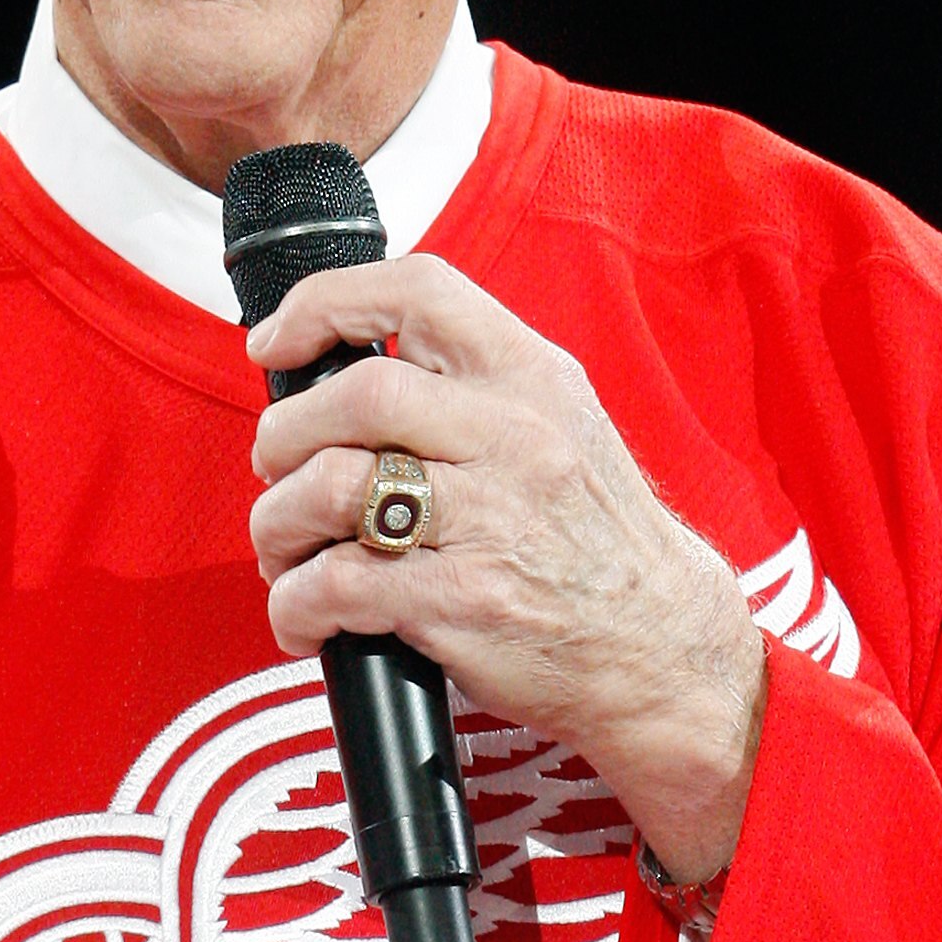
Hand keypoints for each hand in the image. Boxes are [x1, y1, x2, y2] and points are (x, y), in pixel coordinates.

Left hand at [247, 255, 765, 885]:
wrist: (664, 650)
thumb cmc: (594, 540)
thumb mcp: (558, 425)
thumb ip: (466, 386)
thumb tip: (336, 368)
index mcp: (531, 377)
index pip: (417, 292)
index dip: (323, 303)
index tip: (277, 343)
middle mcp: (514, 436)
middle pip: (355, 394)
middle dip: (284, 435)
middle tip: (278, 470)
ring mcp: (491, 520)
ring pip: (330, 487)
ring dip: (277, 523)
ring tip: (287, 548)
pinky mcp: (464, 602)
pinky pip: (336, 585)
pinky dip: (296, 603)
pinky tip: (307, 614)